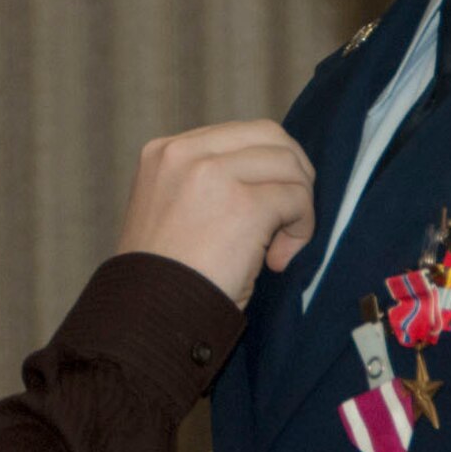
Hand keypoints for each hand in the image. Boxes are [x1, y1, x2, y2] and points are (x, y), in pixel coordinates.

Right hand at [115, 120, 315, 307]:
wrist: (150, 317)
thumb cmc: (164, 279)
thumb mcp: (174, 211)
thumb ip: (209, 183)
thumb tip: (272, 175)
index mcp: (164, 152)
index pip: (239, 134)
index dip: (265, 168)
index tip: (264, 211)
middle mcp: (184, 153)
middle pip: (270, 136)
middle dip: (292, 175)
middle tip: (290, 219)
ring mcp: (213, 174)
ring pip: (289, 165)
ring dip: (298, 205)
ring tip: (278, 248)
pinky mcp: (244, 203)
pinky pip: (296, 199)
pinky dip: (301, 230)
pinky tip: (277, 261)